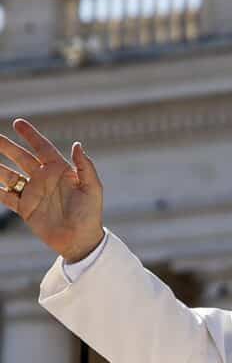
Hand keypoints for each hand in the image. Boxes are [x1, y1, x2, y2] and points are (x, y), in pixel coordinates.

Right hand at [0, 119, 103, 262]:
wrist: (80, 239)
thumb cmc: (90, 213)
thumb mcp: (92, 188)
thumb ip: (85, 166)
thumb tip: (77, 144)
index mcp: (61, 170)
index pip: (42, 148)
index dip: (31, 135)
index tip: (18, 122)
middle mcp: (44, 178)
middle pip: (21, 158)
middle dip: (7, 147)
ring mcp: (33, 193)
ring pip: (10, 175)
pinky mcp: (25, 208)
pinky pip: (6, 195)